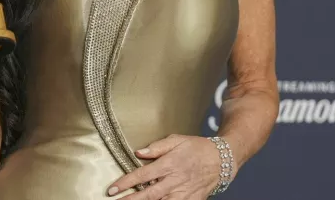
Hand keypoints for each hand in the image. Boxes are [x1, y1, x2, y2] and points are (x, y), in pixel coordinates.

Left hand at [106, 134, 222, 198]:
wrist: (222, 159)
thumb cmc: (197, 148)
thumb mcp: (177, 140)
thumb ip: (157, 147)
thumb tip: (139, 152)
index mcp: (169, 164)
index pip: (142, 175)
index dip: (126, 183)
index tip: (112, 189)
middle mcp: (175, 181)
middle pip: (148, 195)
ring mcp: (183, 193)